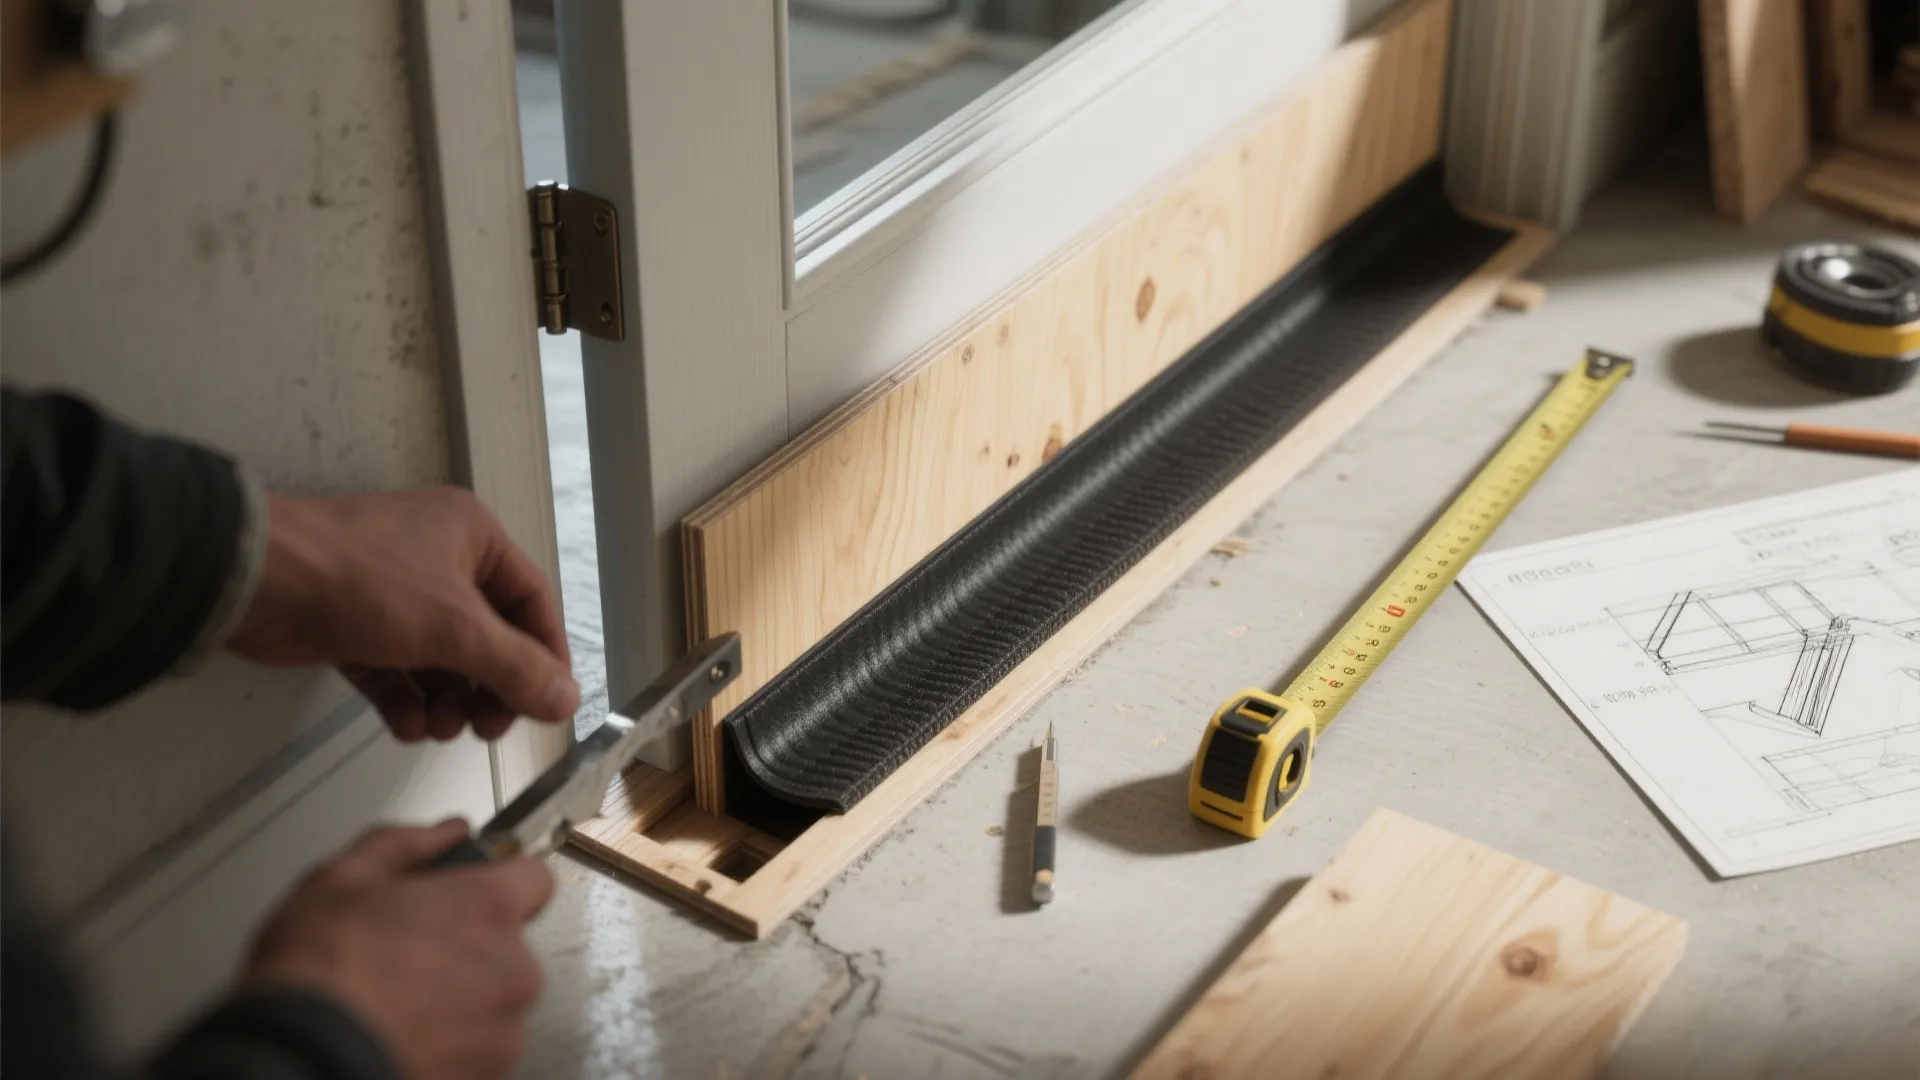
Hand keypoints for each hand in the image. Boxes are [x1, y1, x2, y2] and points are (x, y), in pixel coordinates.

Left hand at [227, 487, 578, 740]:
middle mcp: (438, 558)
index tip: (549, 704)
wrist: (256, 580)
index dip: (545, 656)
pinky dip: (406, 701)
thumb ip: (517, 669)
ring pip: (441, 659)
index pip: (531, 602)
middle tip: (488, 726)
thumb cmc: (358, 577)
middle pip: (488, 637)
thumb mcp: (456, 628)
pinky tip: (408, 726)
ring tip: (441, 728)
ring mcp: (393, 592)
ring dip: (447, 700)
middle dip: (488, 687)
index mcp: (472, 537)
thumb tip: (566, 701)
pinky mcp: (353, 625)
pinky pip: (397, 670)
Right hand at [245, 821, 554, 1079]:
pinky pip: (481, 1046)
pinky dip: (453, 1042)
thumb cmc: (316, 977)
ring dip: (461, 998)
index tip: (470, 894)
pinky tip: (404, 1033)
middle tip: (410, 953)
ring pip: (495, 999)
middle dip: (469, 946)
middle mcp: (512, 967)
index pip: (534, 878)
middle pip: (510, 944)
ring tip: (400, 1001)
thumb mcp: (342, 880)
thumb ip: (406, 845)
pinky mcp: (489, 1073)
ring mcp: (505, 1029)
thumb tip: (444, 832)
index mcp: (487, 908)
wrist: (301, 1060)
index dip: (500, 883)